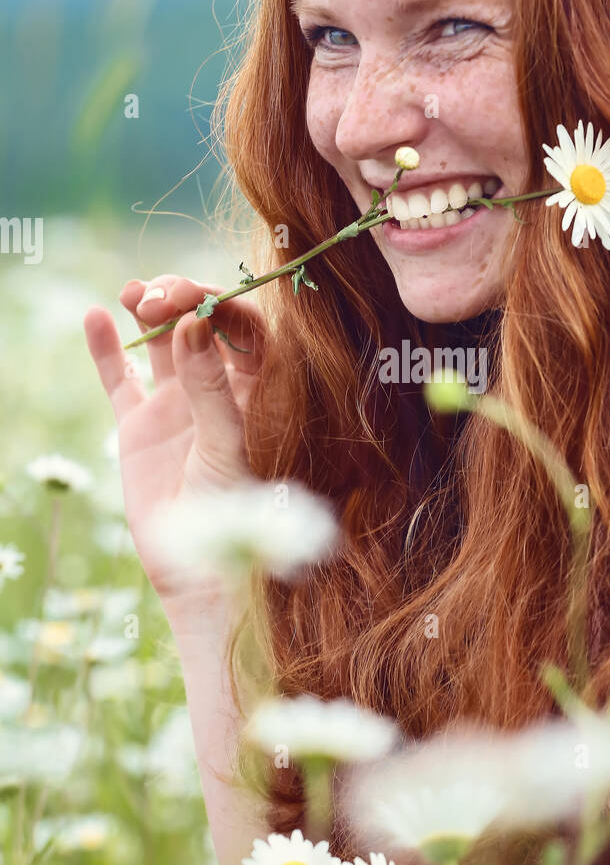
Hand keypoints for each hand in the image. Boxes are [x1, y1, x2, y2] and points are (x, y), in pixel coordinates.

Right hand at [84, 275, 267, 604]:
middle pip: (202, 325)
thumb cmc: (232, 512)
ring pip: (163, 342)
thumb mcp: (226, 443)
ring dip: (150, 310)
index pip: (244, 329)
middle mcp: (220, 389)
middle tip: (157, 297)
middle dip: (181, 300)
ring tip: (134, 294)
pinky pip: (122, 378)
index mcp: (257, 391)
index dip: (221, 307)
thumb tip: (192, 324)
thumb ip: (209, 386)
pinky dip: (108, 348)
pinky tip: (95, 317)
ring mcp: (178, 405)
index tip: (196, 301)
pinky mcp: (140, 425)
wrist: (200, 570)